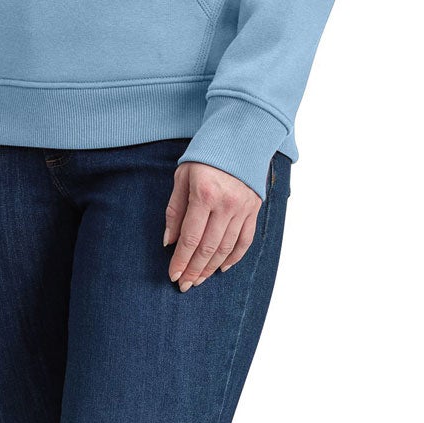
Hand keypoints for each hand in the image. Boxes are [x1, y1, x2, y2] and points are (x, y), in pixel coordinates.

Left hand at [163, 161, 261, 290]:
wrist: (240, 137)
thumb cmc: (206, 154)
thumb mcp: (182, 175)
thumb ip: (175, 209)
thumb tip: (169, 241)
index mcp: (204, 194)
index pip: (190, 238)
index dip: (181, 260)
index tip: (173, 275)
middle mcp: (226, 204)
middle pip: (208, 248)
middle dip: (194, 270)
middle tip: (184, 285)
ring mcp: (242, 209)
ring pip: (226, 248)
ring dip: (211, 268)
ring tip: (199, 280)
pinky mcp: (254, 209)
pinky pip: (245, 241)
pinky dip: (234, 258)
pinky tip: (222, 268)